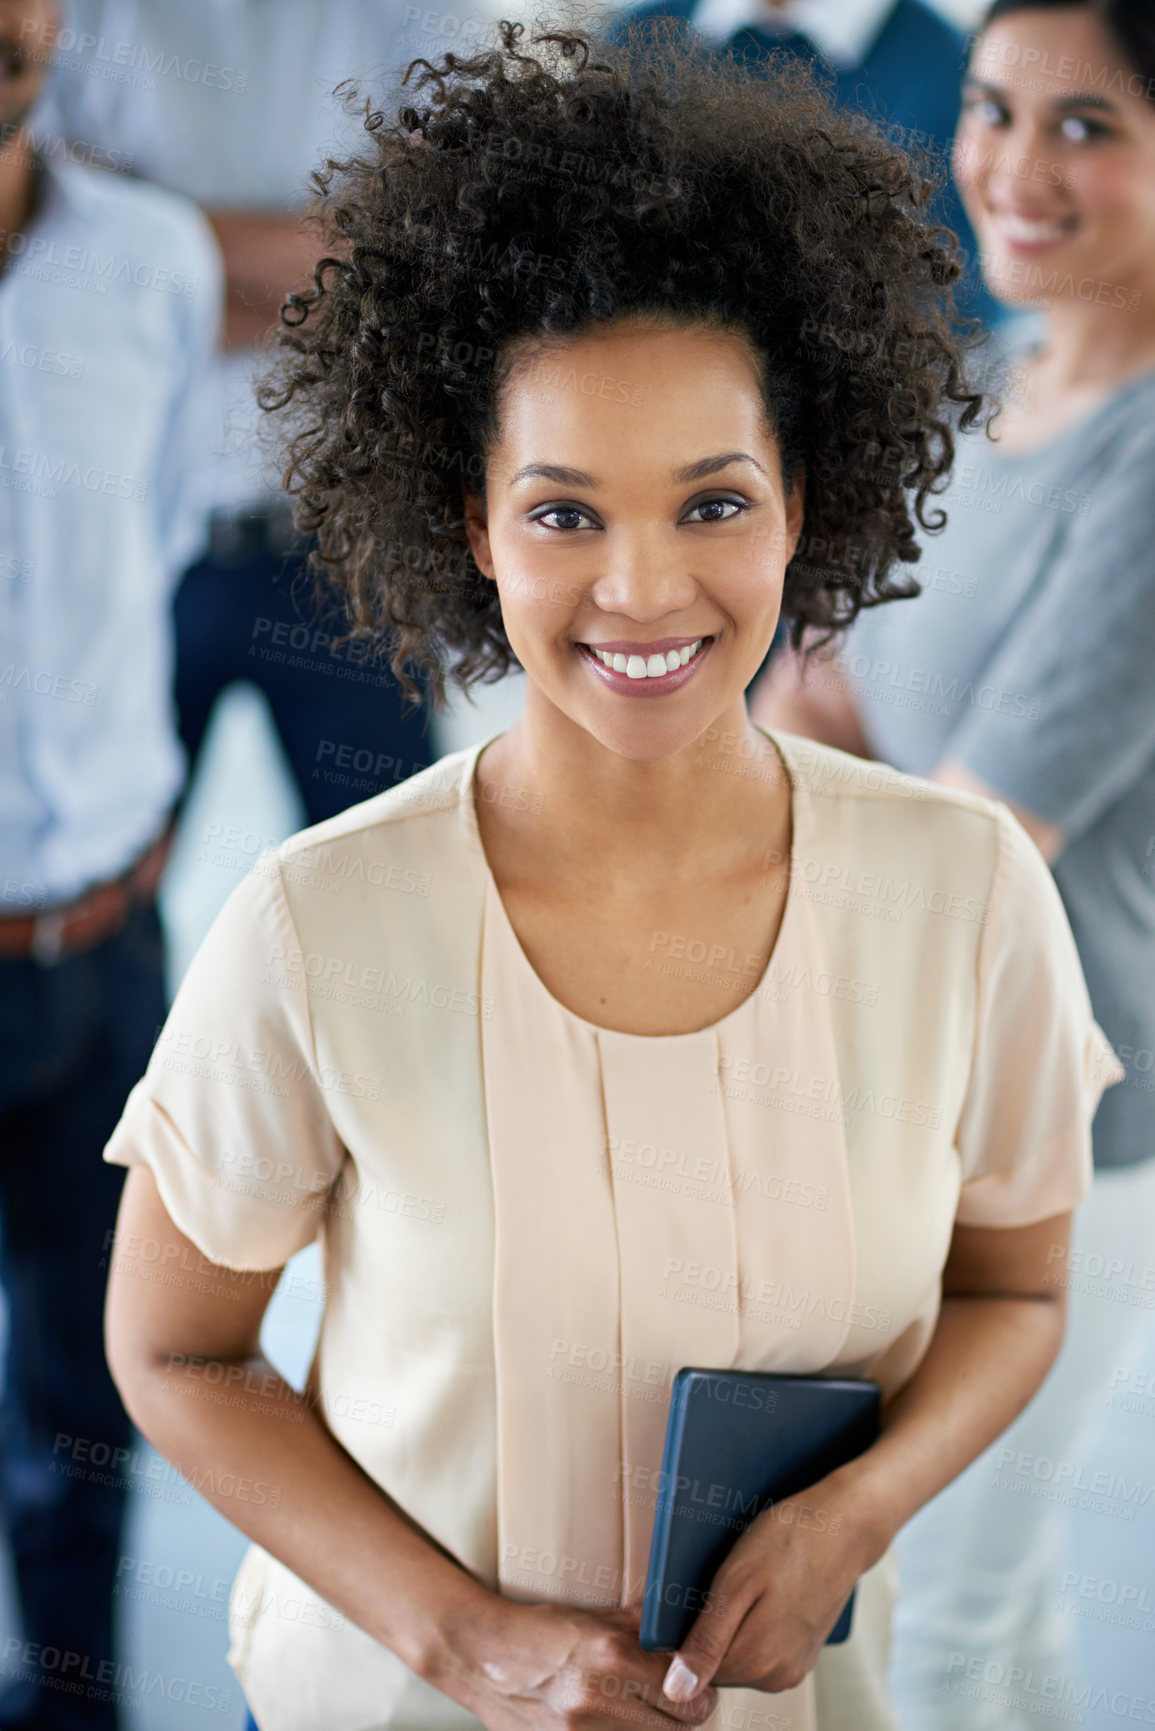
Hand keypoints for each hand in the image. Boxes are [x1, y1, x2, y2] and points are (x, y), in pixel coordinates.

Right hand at [446, 1598, 719, 1730]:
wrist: (483, 1657)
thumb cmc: (542, 1630)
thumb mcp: (595, 1617)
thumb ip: (642, 1625)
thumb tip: (685, 1624)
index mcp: (613, 1656)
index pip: (688, 1696)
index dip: (700, 1694)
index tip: (698, 1688)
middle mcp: (599, 1698)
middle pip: (677, 1730)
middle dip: (684, 1717)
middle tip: (678, 1703)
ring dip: (654, 1730)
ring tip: (644, 1712)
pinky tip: (618, 1722)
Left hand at [658, 1482, 872, 1698]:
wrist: (846, 1526)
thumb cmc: (789, 1541)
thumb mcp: (736, 1580)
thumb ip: (706, 1640)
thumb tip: (677, 1691)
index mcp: (754, 1661)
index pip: (692, 1670)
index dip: (685, 1632)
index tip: (696, 1593)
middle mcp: (776, 1676)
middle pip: (718, 1664)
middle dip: (711, 1628)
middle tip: (725, 1581)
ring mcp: (795, 1666)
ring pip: (740, 1657)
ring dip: (735, 1625)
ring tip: (749, 1582)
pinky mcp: (806, 1652)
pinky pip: (764, 1648)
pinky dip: (757, 1623)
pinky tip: (767, 1590)